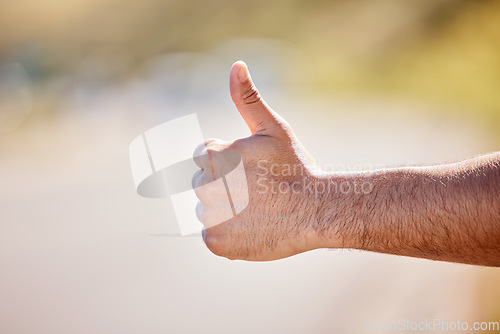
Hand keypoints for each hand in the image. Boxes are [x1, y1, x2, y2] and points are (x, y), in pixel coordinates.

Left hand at [192, 61, 324, 260]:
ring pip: (205, 210)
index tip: (250, 170)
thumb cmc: (295, 168)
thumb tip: (236, 66)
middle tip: (256, 190)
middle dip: (223, 185)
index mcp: (214, 156)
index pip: (204, 156)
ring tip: (255, 209)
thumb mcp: (273, 128)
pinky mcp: (216, 243)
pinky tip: (251, 227)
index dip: (228, 162)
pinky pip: (211, 235)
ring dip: (223, 210)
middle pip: (202, 184)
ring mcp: (211, 217)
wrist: (317, 210)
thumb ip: (248, 99)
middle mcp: (205, 187)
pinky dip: (226, 233)